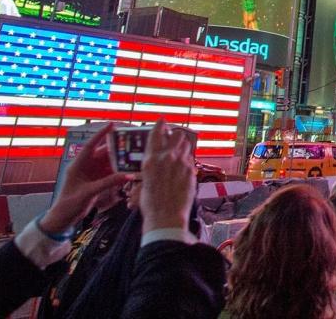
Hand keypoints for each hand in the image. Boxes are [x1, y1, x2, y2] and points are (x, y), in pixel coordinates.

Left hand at [40, 124, 131, 233]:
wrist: (62, 219)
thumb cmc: (69, 204)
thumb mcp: (88, 192)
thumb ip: (107, 183)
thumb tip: (127, 175)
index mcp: (78, 164)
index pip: (91, 145)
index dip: (101, 134)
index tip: (112, 124)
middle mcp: (85, 166)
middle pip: (103, 153)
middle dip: (116, 149)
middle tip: (131, 145)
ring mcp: (91, 174)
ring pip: (107, 163)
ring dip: (119, 161)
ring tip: (132, 159)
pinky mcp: (95, 181)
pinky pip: (109, 173)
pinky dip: (117, 172)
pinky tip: (127, 172)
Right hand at [139, 120, 194, 234]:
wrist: (166, 216)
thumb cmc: (150, 203)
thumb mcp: (143, 182)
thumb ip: (151, 168)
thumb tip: (155, 163)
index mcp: (151, 159)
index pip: (157, 133)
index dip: (160, 124)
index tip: (163, 121)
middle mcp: (167, 157)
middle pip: (177, 134)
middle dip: (176, 135)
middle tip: (173, 138)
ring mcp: (181, 163)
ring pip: (187, 145)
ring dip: (183, 146)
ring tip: (179, 152)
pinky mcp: (191, 171)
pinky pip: (190, 160)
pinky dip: (187, 160)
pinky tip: (183, 168)